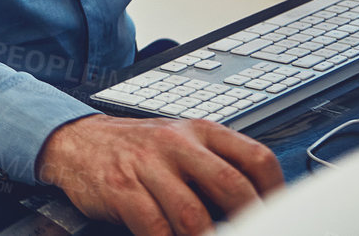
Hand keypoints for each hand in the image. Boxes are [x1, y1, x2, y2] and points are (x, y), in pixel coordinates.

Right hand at [36, 115, 280, 235]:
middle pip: (232, 187)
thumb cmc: (135, 149)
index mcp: (199, 132)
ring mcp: (147, 165)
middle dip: (250, 225)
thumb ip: (214, 168)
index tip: (283, 219)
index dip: (277, 195)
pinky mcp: (121, 188)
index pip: (256, 158)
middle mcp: (176, 144)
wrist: (74, 140)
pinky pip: (155, 228)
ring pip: (194, 216)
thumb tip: (259, 209)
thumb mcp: (179, 144)